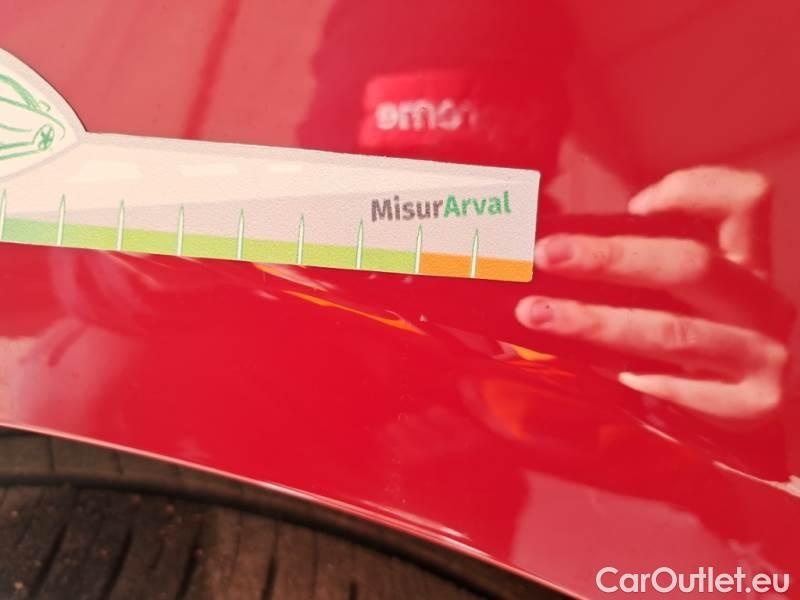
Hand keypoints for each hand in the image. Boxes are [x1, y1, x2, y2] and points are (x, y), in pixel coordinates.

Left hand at [515, 167, 788, 420]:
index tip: (634, 205)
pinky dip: (636, 379)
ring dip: (594, 322)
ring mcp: (764, 354)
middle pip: (691, 264)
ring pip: (671, 332)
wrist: (766, 408)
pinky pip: (682, 390)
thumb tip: (561, 253)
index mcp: (747, 261)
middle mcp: (763, 302)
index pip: (746, 200)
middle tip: (546, 255)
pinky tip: (599, 372)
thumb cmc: (705, 341)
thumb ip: (649, 270)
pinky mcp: (755, 405)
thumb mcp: (693, 297)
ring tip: (537, 314)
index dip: (693, 190)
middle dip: (609, 257)